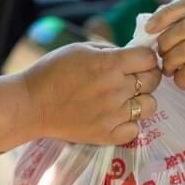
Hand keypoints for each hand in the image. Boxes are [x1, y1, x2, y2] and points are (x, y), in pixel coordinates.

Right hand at [19, 42, 160, 144]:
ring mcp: (113, 114)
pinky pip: (135, 129)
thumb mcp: (79, 49)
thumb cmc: (51, 72)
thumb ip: (109, 51)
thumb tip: (130, 55)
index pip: (149, 58)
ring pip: (150, 105)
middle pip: (153, 80)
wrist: (31, 104)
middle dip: (146, 75)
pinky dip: (128, 123)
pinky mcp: (107, 135)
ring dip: (140, 100)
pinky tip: (115, 116)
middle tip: (130, 78)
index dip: (145, 57)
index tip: (136, 60)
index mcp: (109, 64)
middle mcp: (116, 89)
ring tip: (123, 98)